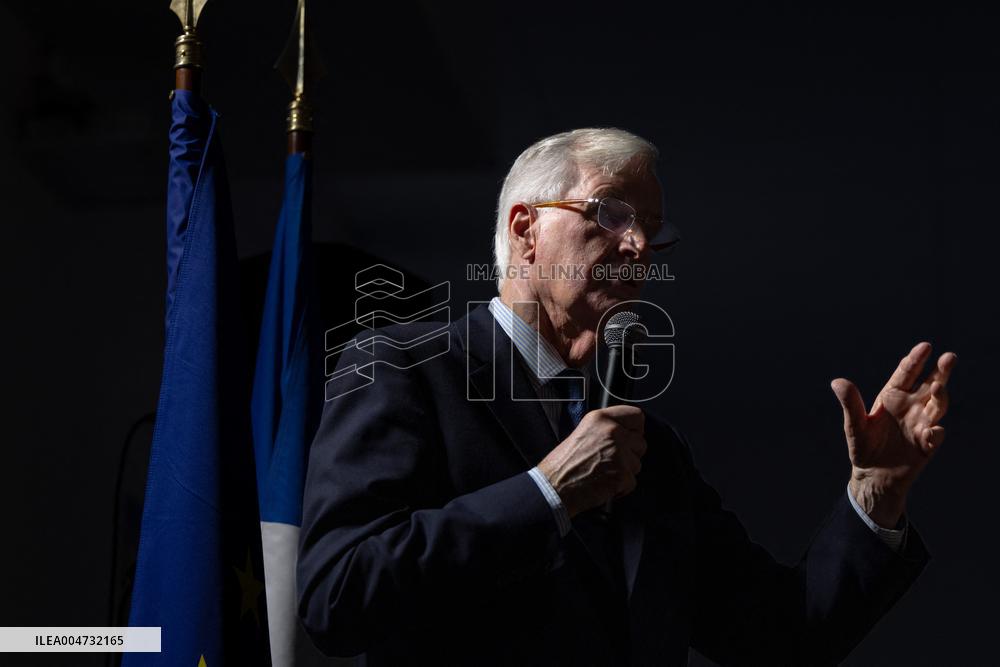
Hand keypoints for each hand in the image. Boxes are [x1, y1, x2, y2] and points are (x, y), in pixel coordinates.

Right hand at [537, 405, 646, 517]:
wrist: (554, 487)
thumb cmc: (563, 465)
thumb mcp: (583, 433)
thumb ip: (605, 430)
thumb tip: (625, 433)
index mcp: (601, 419)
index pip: (636, 415)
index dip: (635, 429)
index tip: (630, 436)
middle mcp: (612, 432)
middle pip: (641, 442)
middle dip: (630, 454)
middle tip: (612, 460)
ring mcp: (619, 453)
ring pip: (637, 463)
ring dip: (625, 471)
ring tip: (604, 473)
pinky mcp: (622, 474)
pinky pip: (633, 481)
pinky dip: (621, 487)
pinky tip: (605, 484)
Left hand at [831, 342, 956, 527]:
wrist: (874, 475)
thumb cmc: (863, 446)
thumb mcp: (854, 425)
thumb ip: (850, 404)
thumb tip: (837, 382)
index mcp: (892, 397)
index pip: (906, 374)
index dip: (916, 360)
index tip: (925, 346)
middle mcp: (911, 407)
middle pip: (930, 385)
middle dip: (941, 372)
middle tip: (950, 357)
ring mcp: (921, 424)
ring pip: (937, 406)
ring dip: (941, 397)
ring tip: (939, 388)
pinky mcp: (927, 444)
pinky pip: (935, 436)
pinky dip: (936, 433)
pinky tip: (933, 431)